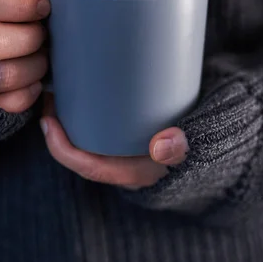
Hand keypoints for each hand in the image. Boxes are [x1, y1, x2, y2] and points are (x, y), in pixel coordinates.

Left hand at [40, 94, 188, 189]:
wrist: (215, 143)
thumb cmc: (201, 143)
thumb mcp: (193, 147)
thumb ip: (179, 148)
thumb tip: (165, 144)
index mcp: (132, 173)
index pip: (88, 167)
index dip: (61, 148)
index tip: (47, 121)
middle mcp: (123, 166)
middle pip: (81, 152)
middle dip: (58, 128)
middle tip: (49, 95)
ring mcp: (124, 152)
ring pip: (88, 140)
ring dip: (70, 119)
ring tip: (60, 88)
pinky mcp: (126, 137)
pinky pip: (99, 130)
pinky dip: (85, 113)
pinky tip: (82, 89)